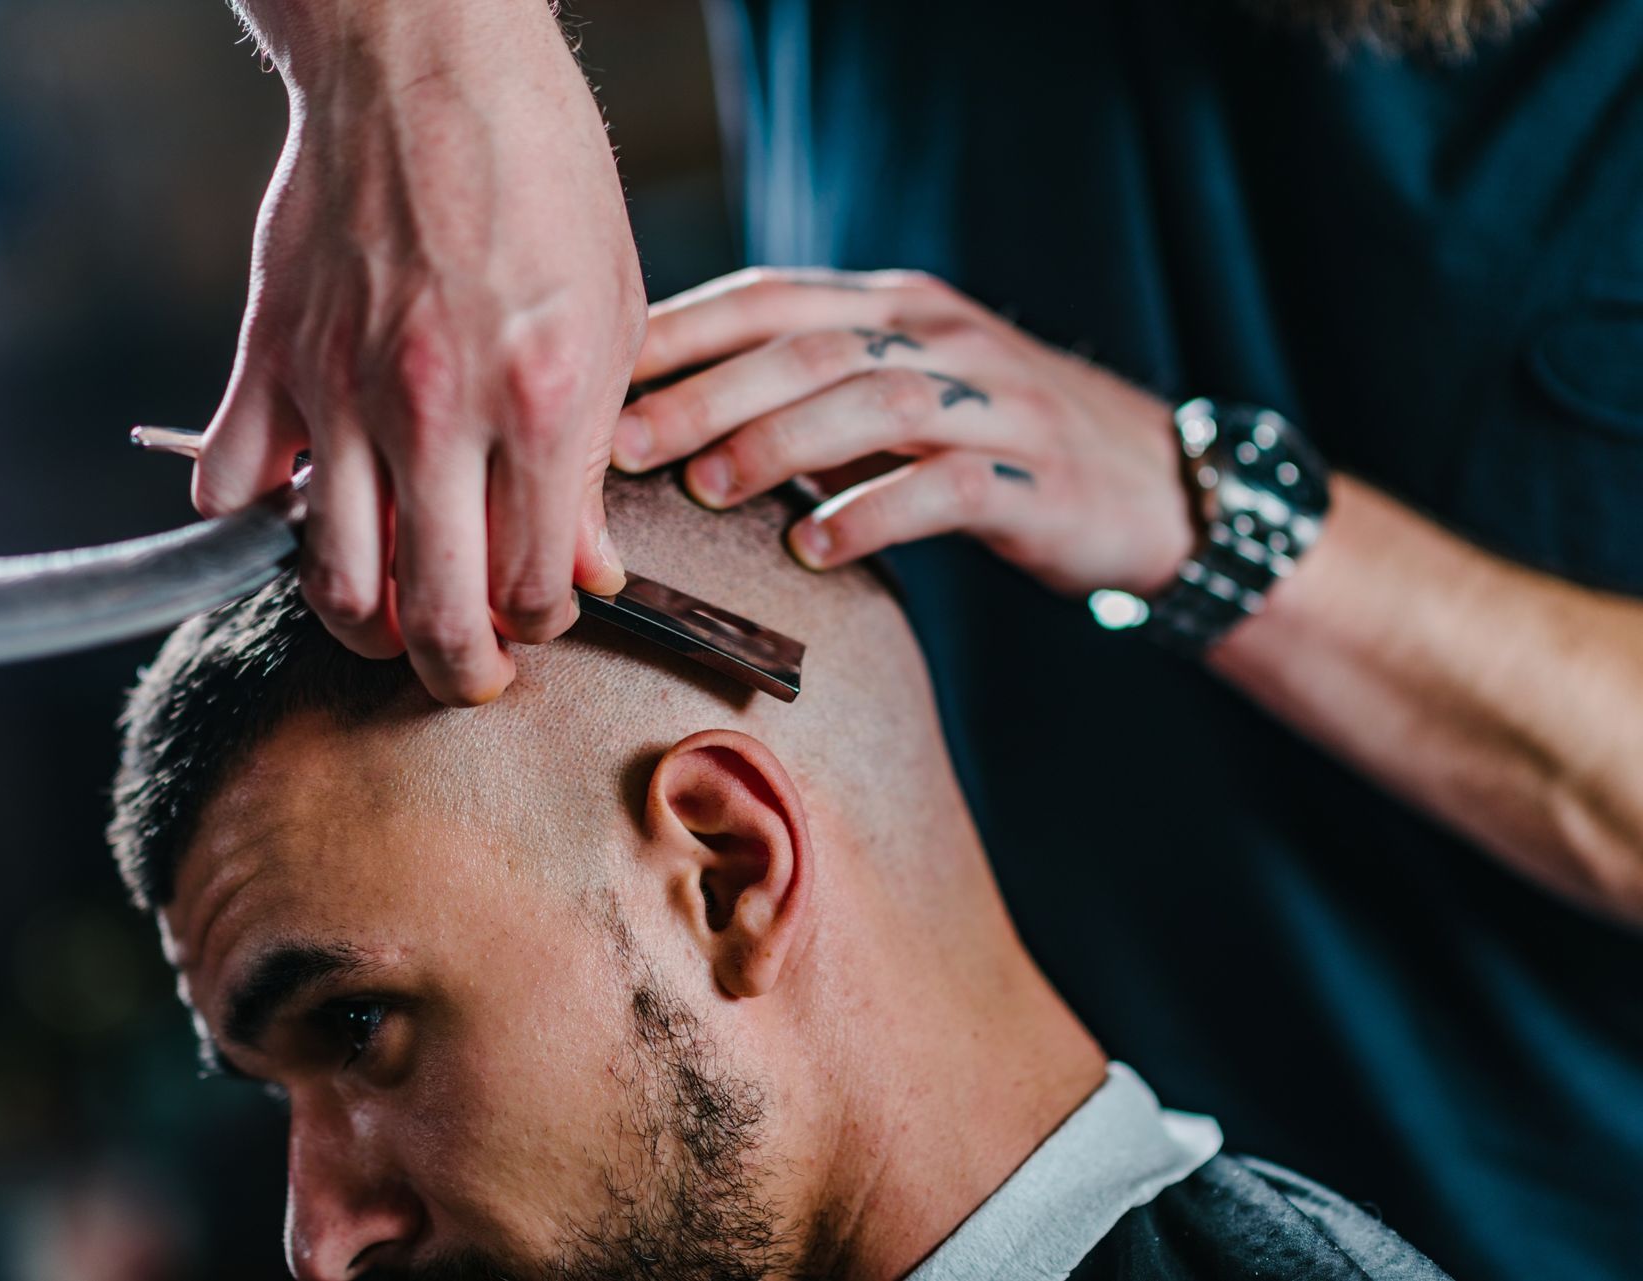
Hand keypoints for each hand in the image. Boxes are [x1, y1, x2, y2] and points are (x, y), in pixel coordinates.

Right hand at [196, 0, 643, 703]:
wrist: (428, 55)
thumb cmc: (542, 173)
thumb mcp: (614, 316)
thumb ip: (594, 459)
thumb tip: (585, 567)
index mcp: (542, 405)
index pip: (532, 590)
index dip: (541, 625)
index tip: (541, 612)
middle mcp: (437, 413)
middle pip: (433, 616)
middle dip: (459, 673)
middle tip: (470, 675)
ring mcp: (340, 390)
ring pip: (331, 578)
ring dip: (363, 625)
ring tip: (391, 620)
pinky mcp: (267, 358)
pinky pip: (230, 484)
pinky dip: (252, 517)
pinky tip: (294, 508)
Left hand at [612, 268, 1194, 596]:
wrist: (1153, 487)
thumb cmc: (995, 446)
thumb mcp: (907, 394)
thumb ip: (814, 393)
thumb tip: (675, 418)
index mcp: (898, 306)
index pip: (772, 299)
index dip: (684, 333)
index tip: (603, 376)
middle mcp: (943, 336)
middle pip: (808, 349)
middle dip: (707, 394)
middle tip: (627, 444)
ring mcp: (995, 400)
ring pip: (871, 403)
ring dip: (777, 446)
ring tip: (706, 490)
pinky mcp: (1035, 472)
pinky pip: (944, 486)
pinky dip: (870, 514)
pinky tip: (813, 547)